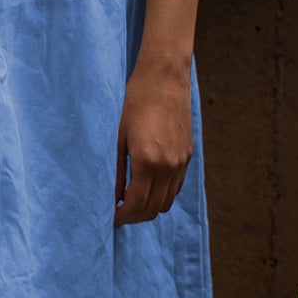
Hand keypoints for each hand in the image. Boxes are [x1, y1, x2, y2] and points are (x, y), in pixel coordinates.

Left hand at [115, 53, 191, 225]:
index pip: (135, 205)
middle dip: (134, 217)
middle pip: (153, 209)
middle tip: (118, 214)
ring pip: (167, 202)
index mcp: (147, 162)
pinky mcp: (188, 156)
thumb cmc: (135, 103)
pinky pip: (176, 187)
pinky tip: (147, 187)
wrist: (164, 79)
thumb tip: (114, 199)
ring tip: (132, 203)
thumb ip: (117, 173)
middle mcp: (169, 166)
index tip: (110, 218)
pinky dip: (162, 194)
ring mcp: (182, 162)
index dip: (121, 217)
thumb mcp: (119, 139)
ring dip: (149, 208)